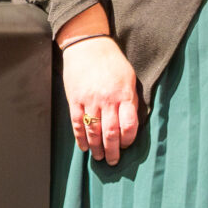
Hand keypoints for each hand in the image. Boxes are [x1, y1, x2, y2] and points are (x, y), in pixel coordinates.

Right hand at [62, 36, 140, 165]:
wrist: (88, 45)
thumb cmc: (112, 62)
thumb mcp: (129, 78)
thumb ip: (131, 100)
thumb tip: (132, 123)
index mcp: (123, 95)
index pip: (129, 125)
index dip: (128, 140)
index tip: (126, 146)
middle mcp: (107, 100)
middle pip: (110, 133)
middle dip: (112, 151)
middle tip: (113, 162)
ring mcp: (89, 100)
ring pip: (93, 131)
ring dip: (97, 148)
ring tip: (99, 157)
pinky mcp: (75, 100)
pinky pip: (77, 124)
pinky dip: (80, 139)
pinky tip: (84, 147)